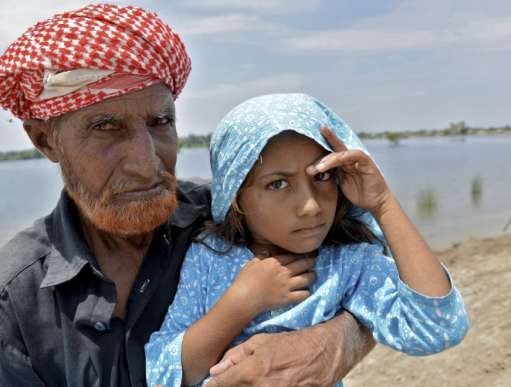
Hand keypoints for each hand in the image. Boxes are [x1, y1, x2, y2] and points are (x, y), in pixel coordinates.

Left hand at [205, 312, 374, 386]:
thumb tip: (215, 370)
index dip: (213, 385)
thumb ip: (236, 355)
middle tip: (230, 381)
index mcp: (252, 371)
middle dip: (228, 386)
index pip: (222, 384)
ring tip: (250, 381)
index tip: (208, 385)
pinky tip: (260, 384)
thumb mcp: (262, 341)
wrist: (326, 352)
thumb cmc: (292, 343)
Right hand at [226, 254, 315, 317]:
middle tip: (313, 260)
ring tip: (314, 275)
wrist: (244, 297)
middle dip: (309, 262)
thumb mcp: (251, 264)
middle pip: (302, 264)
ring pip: (306, 278)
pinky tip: (308, 291)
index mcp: (274, 262)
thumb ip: (260, 257)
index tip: (303, 254)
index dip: (299, 255)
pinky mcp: (287, 298)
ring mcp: (286, 285)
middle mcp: (283, 272)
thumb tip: (266, 252)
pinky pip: (302, 294)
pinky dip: (307, 292)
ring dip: (312, 276)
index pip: (291, 256)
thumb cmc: (244, 280)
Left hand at [307, 125, 391, 215]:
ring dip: (329, 160)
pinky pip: (355, 155)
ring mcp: (359, 159)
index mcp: (344, 163)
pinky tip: (334, 162)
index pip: (331, 152)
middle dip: (323, 149)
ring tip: (318, 169)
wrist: (375, 203)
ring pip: (342, 153)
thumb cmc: (358, 194)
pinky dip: (344, 156)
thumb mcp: (341, 183)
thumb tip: (314, 171)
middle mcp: (351, 158)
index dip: (320, 148)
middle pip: (335, 148)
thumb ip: (331, 175)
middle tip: (309, 160)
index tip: (307, 145)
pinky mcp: (367, 162)